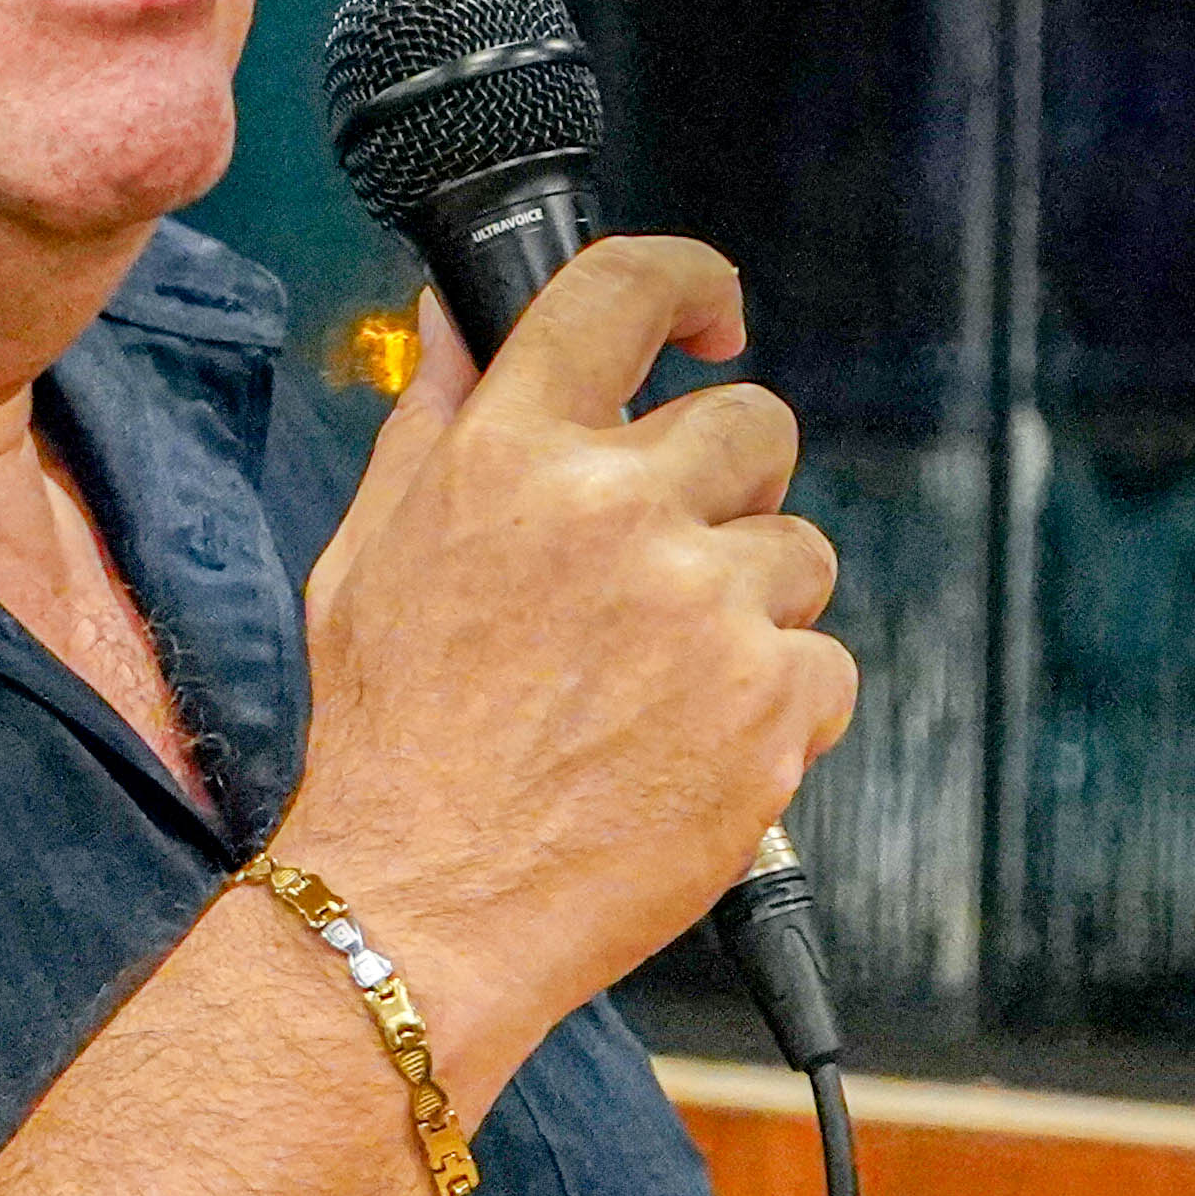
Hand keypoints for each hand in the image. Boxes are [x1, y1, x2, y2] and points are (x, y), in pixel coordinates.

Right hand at [273, 239, 854, 1082]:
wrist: (418, 910)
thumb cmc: (386, 741)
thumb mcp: (369, 552)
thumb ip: (435, 417)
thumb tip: (458, 311)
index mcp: (508, 453)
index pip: (623, 292)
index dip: (690, 286)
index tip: (715, 319)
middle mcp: (612, 508)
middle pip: (753, 427)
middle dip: (727, 492)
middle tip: (665, 578)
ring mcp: (701, 604)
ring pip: (800, 555)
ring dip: (752, 612)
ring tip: (659, 693)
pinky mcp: (767, 702)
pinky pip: (825, 668)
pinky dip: (777, 712)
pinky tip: (690, 752)